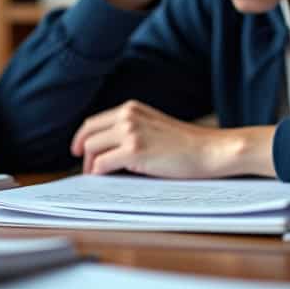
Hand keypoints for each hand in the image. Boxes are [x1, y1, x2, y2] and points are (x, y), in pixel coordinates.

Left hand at [70, 100, 276, 178]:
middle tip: (88, 170)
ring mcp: (130, 132)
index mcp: (131, 108)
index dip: (82, 139)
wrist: (210, 150)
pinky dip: (100, 174)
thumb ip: (130, 131)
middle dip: (83, 155)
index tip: (78, 152)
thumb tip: (105, 151)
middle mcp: (127, 116)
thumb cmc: (186, 145)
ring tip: (99, 177)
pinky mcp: (135, 151)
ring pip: (91, 150)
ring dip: (91, 167)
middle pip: (88, 135)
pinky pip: (102, 164)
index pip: (93, 122)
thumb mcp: (153, 127)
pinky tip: (108, 180)